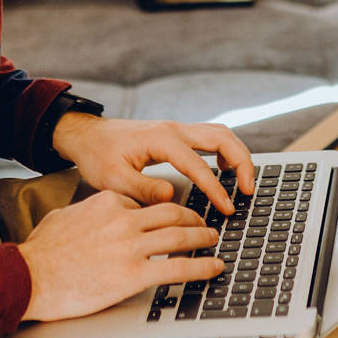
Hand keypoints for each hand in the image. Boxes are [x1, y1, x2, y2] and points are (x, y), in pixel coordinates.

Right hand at [17, 190, 222, 321]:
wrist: (29, 276)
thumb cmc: (41, 251)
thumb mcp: (66, 217)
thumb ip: (88, 212)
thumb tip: (94, 216)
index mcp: (109, 202)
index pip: (145, 203)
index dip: (162, 212)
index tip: (172, 217)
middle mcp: (124, 220)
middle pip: (171, 212)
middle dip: (192, 216)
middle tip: (203, 223)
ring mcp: (131, 246)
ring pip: (180, 235)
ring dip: (202, 237)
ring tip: (213, 240)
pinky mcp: (134, 274)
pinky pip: (178, 267)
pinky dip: (202, 266)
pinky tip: (213, 267)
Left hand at [51, 115, 255, 214]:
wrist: (89, 136)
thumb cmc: (98, 156)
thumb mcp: (113, 179)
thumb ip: (142, 189)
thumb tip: (172, 196)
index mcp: (161, 139)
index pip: (199, 165)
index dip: (216, 188)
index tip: (227, 208)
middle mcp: (174, 129)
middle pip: (222, 137)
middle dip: (242, 162)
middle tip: (248, 190)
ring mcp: (178, 129)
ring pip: (220, 134)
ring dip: (238, 154)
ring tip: (244, 182)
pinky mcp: (177, 134)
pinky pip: (211, 137)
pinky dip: (226, 150)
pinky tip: (225, 169)